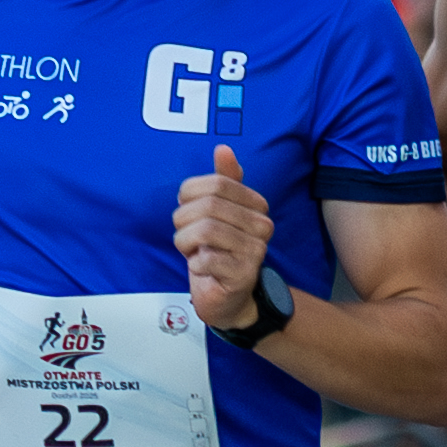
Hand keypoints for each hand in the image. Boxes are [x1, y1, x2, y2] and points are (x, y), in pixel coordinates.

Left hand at [174, 135, 275, 333]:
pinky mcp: (243, 275)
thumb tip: (223, 149)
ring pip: (205, 230)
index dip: (189, 197)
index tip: (189, 211)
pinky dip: (194, 263)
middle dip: (184, 220)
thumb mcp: (217, 214)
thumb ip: (223, 181)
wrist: (227, 298)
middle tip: (184, 236)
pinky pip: (207, 259)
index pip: (214, 183)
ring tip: (190, 251)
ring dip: (185, 242)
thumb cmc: (219, 253)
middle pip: (209, 205)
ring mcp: (255, 251)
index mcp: (256, 205)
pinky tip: (201, 268)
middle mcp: (261, 225)